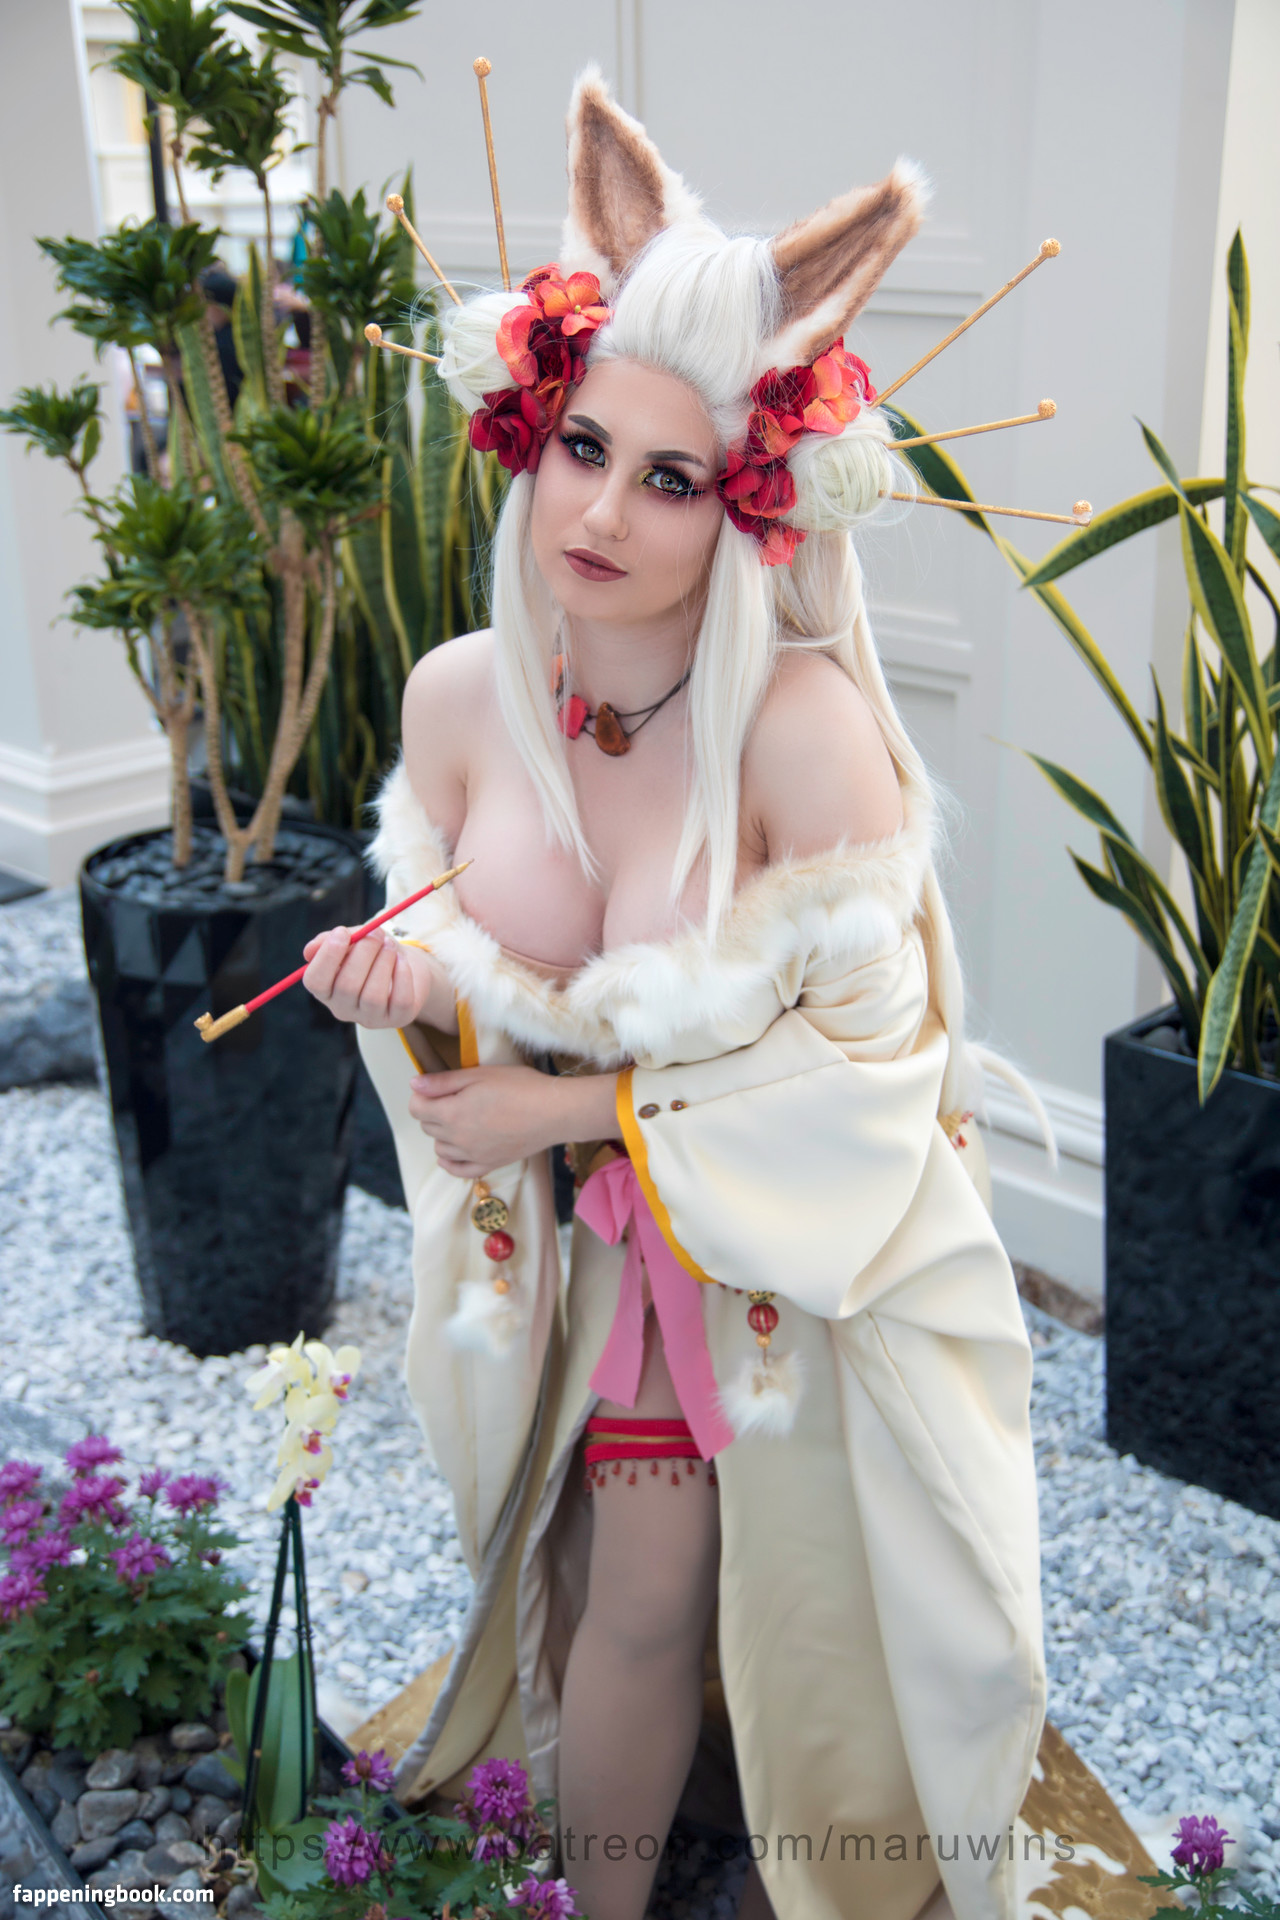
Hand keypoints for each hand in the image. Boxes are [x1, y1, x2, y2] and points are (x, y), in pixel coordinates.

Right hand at [301, 924, 426, 1028]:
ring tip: (390, 945)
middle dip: (363, 953)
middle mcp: (344, 1008)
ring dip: (383, 963)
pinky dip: (402, 976)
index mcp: (326, 989)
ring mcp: (370, 1017)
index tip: (342, 932)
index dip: (327, 956)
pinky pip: (400, 1001)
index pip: (315, 981)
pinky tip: (402, 961)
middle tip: (376, 933)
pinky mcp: (397, 1019)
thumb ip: (330, 940)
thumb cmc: (371, 951)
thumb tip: (311, 949)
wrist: (405, 964)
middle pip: (347, 987)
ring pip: (373, 997)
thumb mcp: (351, 940)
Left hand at [409, 1063, 568, 1179]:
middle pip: (427, 1127)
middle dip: (433, 1111)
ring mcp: (472, 1155)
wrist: (554, 1112)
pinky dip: (450, 1160)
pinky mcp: (488, 1164)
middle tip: (454, 1097)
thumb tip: (414, 1083)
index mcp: (451, 1113)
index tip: (435, 1087)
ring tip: (463, 1118)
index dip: (422, 1094)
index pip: (416, 1108)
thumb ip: (442, 1082)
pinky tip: (455, 1150)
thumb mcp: (478, 1075)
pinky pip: (457, 1170)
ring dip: (443, 1133)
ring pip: (440, 1147)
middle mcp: (457, 1138)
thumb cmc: (519, 1086)